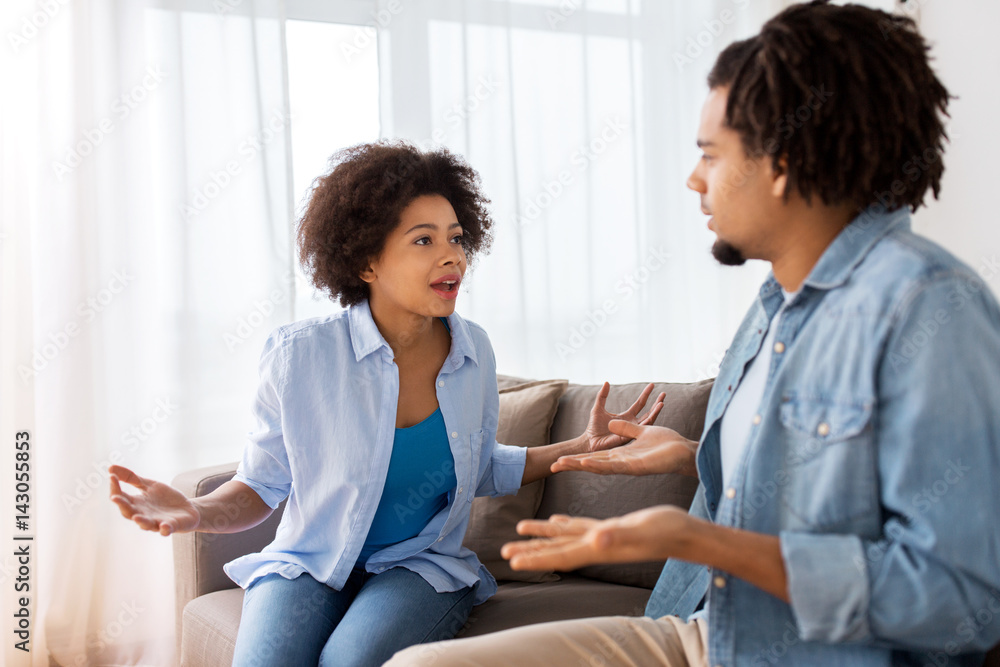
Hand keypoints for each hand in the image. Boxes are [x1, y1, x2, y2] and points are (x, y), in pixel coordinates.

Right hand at [109, 464, 200, 535]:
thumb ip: (131, 478)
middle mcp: (143, 515)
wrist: (188, 509)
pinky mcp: (171, 526)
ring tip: (136, 517)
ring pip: (146, 524)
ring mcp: (157, 522)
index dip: (115, 488)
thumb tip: (110, 467)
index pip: (121, 497)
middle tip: (115, 498)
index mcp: (136, 504)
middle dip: (122, 505)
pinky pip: (166, 530)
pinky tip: (164, 526)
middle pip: (129, 513)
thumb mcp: (149, 485)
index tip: (112, 476)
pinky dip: (165, 529)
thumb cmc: (165, 498)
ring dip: (141, 521)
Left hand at [500, 507, 693, 571]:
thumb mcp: (640, 530)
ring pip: (564, 536)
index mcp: (599, 546)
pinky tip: (556, 521)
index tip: (512, 560)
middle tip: (504, 551)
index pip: (560, 555)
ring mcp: (603, 537)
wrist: (685, 533)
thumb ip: (618, 536)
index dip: (536, 557)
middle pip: (556, 549)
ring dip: (542, 536)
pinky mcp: (610, 528)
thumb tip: (596, 541)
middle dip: (531, 550)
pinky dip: (564, 524)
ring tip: (520, 530)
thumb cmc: (666, 531)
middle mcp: (597, 544)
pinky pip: (580, 527)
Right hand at [553, 421, 698, 476]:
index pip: (596, 457)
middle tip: (555, 466)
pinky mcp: (636, 467)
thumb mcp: (640, 431)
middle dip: (575, 465)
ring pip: (601, 467)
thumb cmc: (666, 444)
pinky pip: (616, 466)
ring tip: (565, 465)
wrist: (684, 451)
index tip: (563, 458)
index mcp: (622, 456)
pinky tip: (587, 464)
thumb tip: (612, 424)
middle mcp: (622, 464)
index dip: (580, 458)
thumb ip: (625, 428)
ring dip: (582, 466)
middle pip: (594, 465)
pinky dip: (600, 465)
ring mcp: (628, 467)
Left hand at [581, 382, 665, 452]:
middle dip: (657, 403)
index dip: (646, 394)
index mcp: (626, 416)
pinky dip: (648, 422)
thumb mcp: (598, 408)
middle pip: (649, 412)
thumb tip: (606, 381)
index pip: (640, 404)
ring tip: (662, 403)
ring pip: (648, 421)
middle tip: (664, 394)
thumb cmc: (593, 427)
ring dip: (655, 412)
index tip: (652, 385)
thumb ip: (602, 395)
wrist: (590, 441)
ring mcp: (633, 431)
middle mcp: (632, 423)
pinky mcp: (631, 437)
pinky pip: (641, 430)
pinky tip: (653, 415)